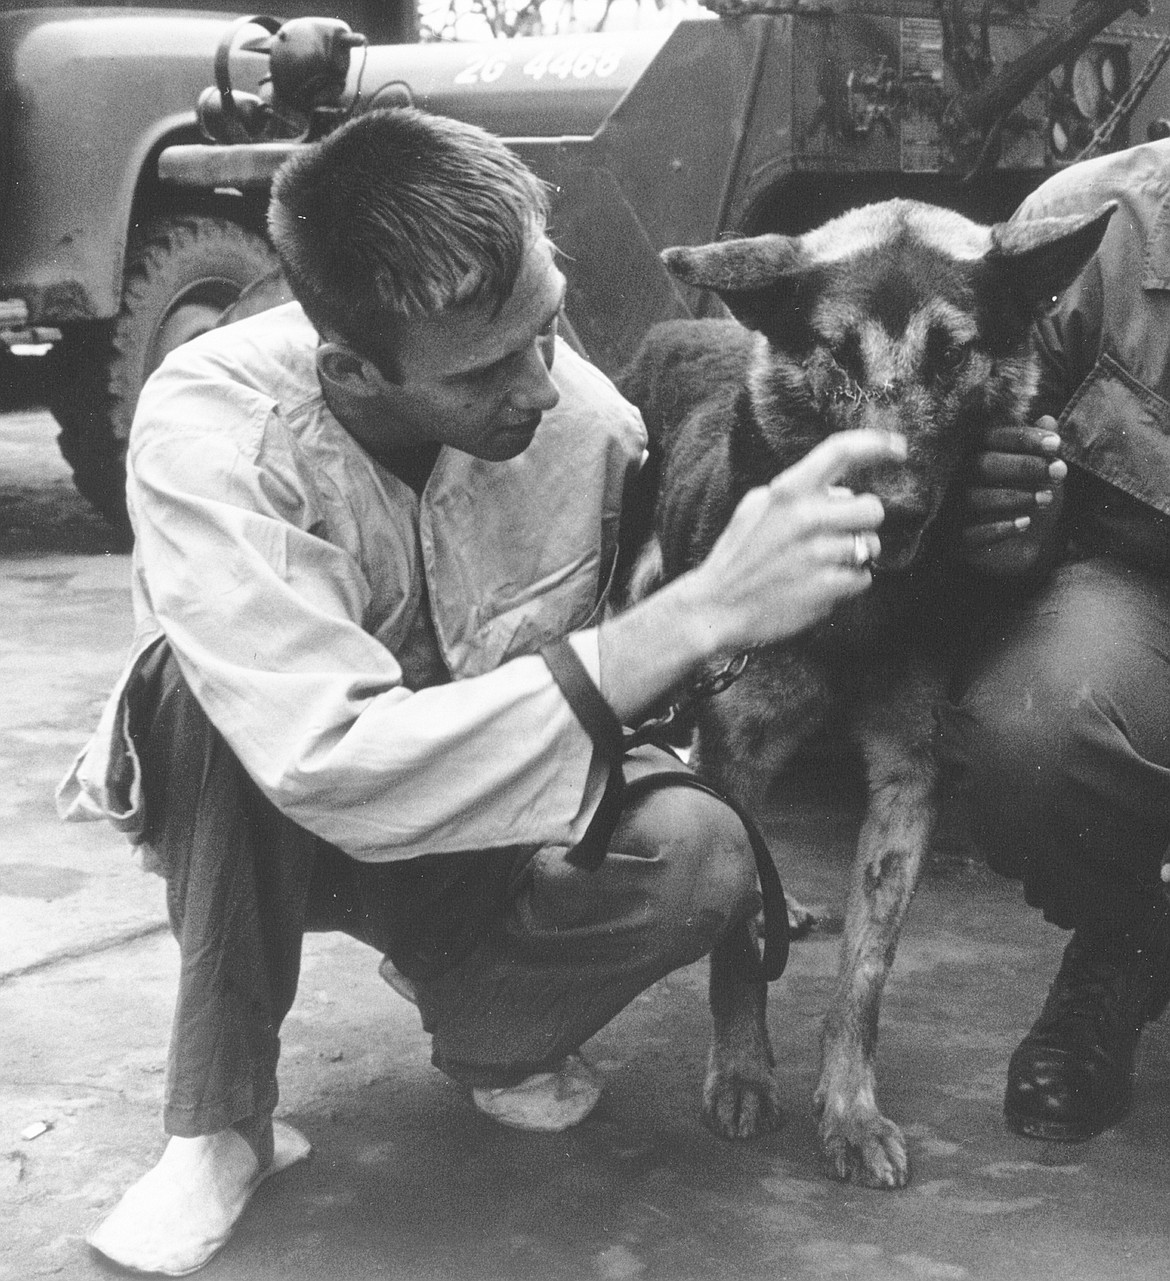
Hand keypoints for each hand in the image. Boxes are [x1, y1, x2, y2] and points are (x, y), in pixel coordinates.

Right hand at [683, 428, 904, 651]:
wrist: (715, 608)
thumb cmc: (737, 557)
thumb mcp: (754, 509)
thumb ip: (795, 493)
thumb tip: (840, 492)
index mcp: (787, 492)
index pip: (841, 452)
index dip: (876, 445)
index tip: (899, 449)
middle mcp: (806, 518)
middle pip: (872, 509)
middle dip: (862, 524)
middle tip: (840, 536)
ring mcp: (818, 554)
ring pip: (870, 547)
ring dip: (854, 557)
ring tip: (821, 566)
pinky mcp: (827, 587)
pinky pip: (863, 579)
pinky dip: (848, 584)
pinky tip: (819, 586)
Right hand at [960, 416, 1065, 575]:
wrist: (1017, 547)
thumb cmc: (1024, 498)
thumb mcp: (1037, 472)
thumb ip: (1039, 449)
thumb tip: (1048, 420)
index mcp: (973, 453)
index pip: (992, 437)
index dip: (1023, 438)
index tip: (1056, 444)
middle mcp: (956, 478)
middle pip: (983, 465)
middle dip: (1024, 467)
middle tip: (1059, 471)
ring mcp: (951, 509)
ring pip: (975, 498)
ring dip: (1015, 496)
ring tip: (1047, 498)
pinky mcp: (954, 540)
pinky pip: (971, 533)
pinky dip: (999, 529)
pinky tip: (1025, 523)